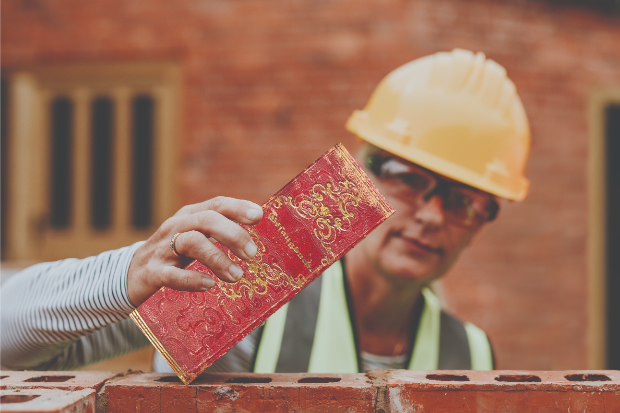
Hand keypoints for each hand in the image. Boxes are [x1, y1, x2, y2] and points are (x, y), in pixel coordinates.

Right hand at [127, 196, 262, 305]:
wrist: (130, 276)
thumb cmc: (173, 256)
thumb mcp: (196, 239)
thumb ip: (220, 235)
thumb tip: (258, 241)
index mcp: (190, 216)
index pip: (217, 204)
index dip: (238, 208)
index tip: (259, 216)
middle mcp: (177, 227)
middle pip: (207, 220)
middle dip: (233, 234)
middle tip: (252, 253)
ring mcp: (163, 249)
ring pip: (192, 242)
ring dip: (218, 258)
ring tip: (237, 275)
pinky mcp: (152, 272)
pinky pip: (172, 274)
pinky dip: (192, 279)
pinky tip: (209, 285)